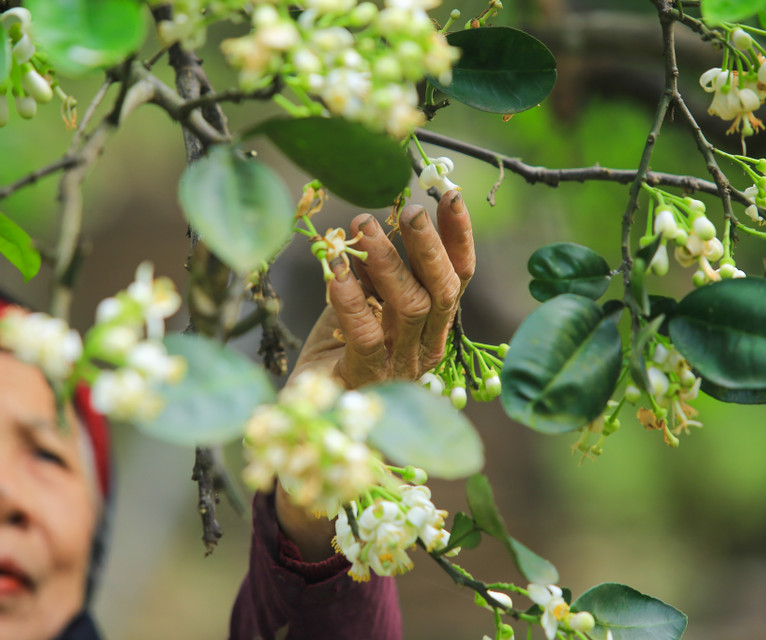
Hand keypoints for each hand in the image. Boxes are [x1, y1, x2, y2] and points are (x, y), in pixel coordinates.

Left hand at [291, 190, 475, 388]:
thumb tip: (373, 227)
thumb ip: (371, 273)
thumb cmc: (336, 352)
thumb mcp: (358, 303)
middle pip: (443, 290)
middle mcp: (424, 346)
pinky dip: (352, 299)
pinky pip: (366, 335)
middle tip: (412, 210)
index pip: (457, 277)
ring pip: (411, 307)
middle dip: (430, 246)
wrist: (307, 410)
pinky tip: (336, 271)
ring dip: (389, 261)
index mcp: (431, 325)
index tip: (450, 196)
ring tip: (364, 227)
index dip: (458, 237)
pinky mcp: (365, 379)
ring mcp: (398, 366)